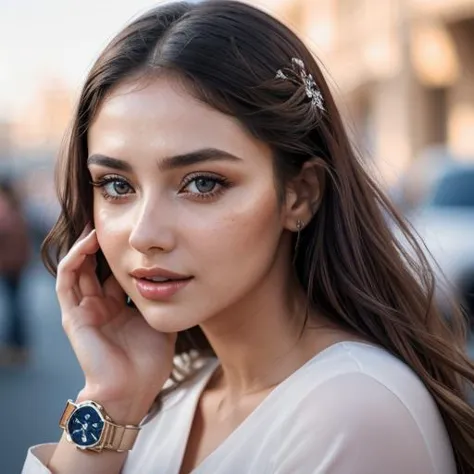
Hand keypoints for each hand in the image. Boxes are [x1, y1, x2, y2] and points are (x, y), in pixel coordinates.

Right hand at [56, 225, 175, 422]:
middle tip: (113, 224)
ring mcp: (85, 310)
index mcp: (119, 309)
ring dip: (85, 247)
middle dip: (102, 246)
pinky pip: (67, 280)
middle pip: (96, 268)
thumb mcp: (161, 323)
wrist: (133, 390)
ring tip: (97, 227)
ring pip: (78, 269)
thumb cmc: (149, 362)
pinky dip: (74, 259)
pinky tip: (88, 242)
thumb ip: (164, 302)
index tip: (135, 236)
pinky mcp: (73, 315)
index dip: (122, 255)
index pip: (116, 273)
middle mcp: (100, 306)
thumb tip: (179, 281)